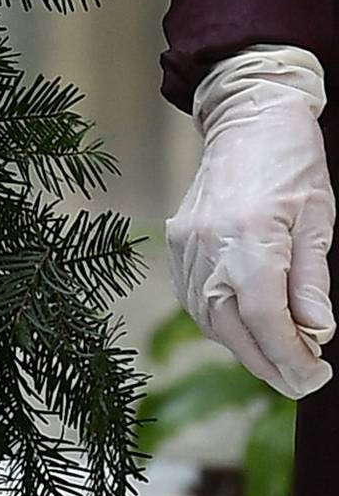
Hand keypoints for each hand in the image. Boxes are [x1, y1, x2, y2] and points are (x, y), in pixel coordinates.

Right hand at [168, 45, 335, 396]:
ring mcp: (186, 240)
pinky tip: (245, 325)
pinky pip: (194, 296)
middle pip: (233, 327)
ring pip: (209, 318)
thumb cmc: (291, 162)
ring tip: (277, 358)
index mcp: (250, 234)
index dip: (291, 356)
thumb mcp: (318, 218)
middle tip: (301, 380)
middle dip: (268, 363)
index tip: (315, 375)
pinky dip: (219, 321)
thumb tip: (316, 331)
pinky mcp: (177, 239)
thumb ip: (312, 279)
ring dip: (243, 347)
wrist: (248, 115)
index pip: (267, 319)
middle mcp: (209, 241)